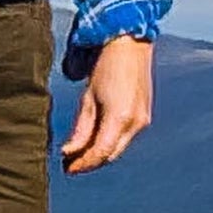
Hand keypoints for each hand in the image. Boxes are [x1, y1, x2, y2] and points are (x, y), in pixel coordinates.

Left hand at [61, 36, 153, 174]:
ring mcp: (142, 119)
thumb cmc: (106, 65)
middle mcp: (135, 122)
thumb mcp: (88, 98)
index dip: (83, 165)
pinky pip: (126, 137)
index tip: (67, 169)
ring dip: (100, 153)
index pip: (100, 153)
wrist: (129, 43)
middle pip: (110, 155)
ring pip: (119, 147)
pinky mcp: (144, 115)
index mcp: (119, 118)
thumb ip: (81, 129)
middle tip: (71, 164)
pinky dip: (110, 142)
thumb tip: (69, 152)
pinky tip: (96, 138)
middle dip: (91, 162)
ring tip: (80, 152)